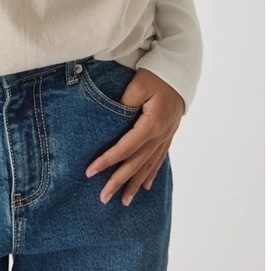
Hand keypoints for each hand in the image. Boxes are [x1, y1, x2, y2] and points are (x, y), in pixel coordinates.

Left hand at [85, 68, 184, 206]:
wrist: (179, 70)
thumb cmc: (155, 75)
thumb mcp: (137, 86)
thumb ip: (124, 105)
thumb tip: (113, 124)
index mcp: (151, 124)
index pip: (125, 148)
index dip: (107, 161)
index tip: (91, 172)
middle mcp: (160, 135)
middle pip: (136, 163)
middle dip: (119, 181)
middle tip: (104, 198)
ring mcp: (166, 136)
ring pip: (148, 165)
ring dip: (135, 183)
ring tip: (124, 201)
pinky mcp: (168, 134)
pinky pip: (159, 158)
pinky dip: (151, 173)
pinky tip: (145, 186)